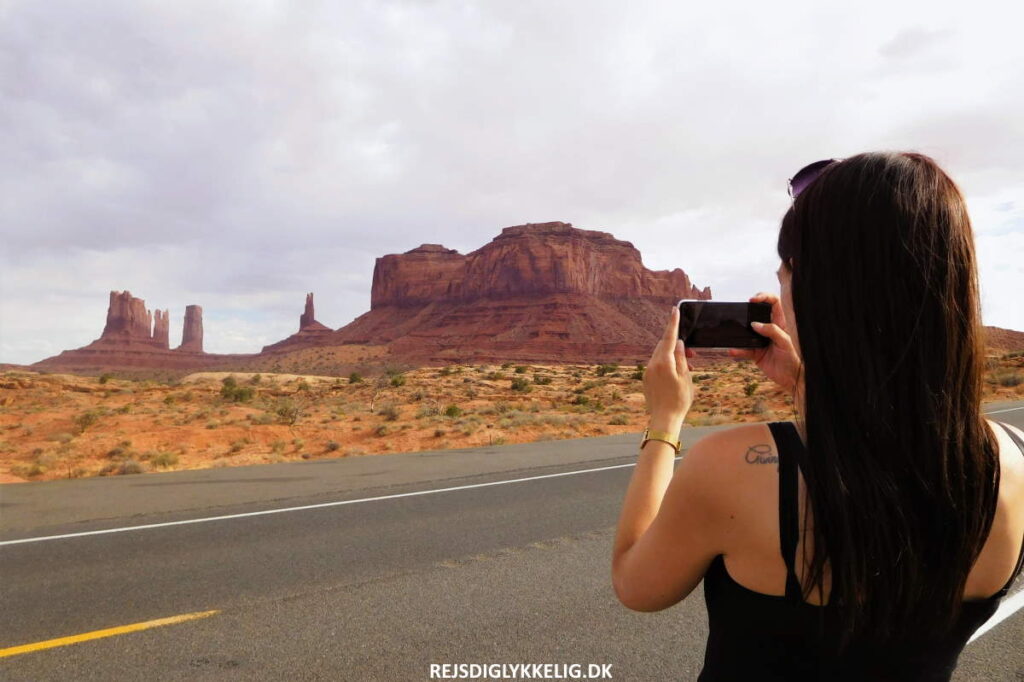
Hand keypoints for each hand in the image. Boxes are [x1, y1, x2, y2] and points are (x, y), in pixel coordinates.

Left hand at [642, 306, 693, 426]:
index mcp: (663, 362)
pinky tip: (676, 373)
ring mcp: (647, 371)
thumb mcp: (686, 378)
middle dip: (675, 344)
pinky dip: (666, 363)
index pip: (668, 337)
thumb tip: (677, 343)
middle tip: (691, 352)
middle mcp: (652, 364)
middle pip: (663, 346)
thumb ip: (681, 358)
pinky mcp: (646, 379)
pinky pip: (656, 364)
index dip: (673, 323)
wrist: (663, 420)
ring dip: (671, 355)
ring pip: (659, 355)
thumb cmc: (679, 400)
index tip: (675, 310)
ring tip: (687, 364)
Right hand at [727, 292, 801, 392]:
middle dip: (747, 311)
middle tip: (741, 311)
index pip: (773, 303)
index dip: (764, 297)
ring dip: (738, 332)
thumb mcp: (785, 342)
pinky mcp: (755, 353)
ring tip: (732, 331)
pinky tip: (732, 351)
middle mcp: (769, 330)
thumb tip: (755, 324)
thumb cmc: (792, 358)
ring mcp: (760, 341)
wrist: (790, 378)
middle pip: (756, 314)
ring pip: (746, 332)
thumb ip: (772, 331)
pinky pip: (743, 350)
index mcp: (780, 323)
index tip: (753, 300)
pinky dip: (737, 351)